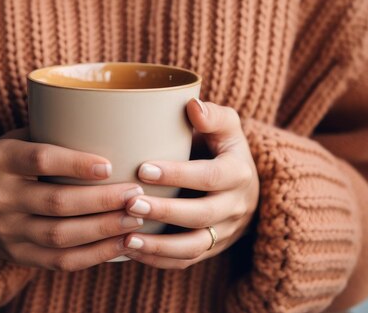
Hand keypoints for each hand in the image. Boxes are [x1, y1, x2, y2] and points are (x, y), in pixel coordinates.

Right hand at [0, 127, 142, 270]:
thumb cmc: (10, 164)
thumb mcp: (18, 139)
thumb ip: (53, 133)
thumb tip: (114, 123)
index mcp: (0, 160)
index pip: (40, 160)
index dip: (76, 164)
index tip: (110, 166)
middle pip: (57, 202)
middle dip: (102, 200)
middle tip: (136, 194)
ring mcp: (7, 231)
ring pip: (61, 236)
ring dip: (104, 229)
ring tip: (136, 218)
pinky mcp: (18, 256)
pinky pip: (60, 261)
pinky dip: (95, 255)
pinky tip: (122, 243)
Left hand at [122, 99, 258, 268]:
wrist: (241, 181)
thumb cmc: (221, 146)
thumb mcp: (226, 126)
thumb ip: (213, 115)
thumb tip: (192, 105)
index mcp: (238, 172)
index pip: (210, 177)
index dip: (177, 175)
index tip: (142, 169)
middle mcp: (235, 206)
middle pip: (200, 216)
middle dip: (164, 212)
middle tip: (129, 203)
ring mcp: (225, 232)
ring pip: (193, 246)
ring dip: (158, 245)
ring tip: (126, 237)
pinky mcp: (211, 248)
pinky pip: (186, 261)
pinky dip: (158, 259)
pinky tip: (130, 250)